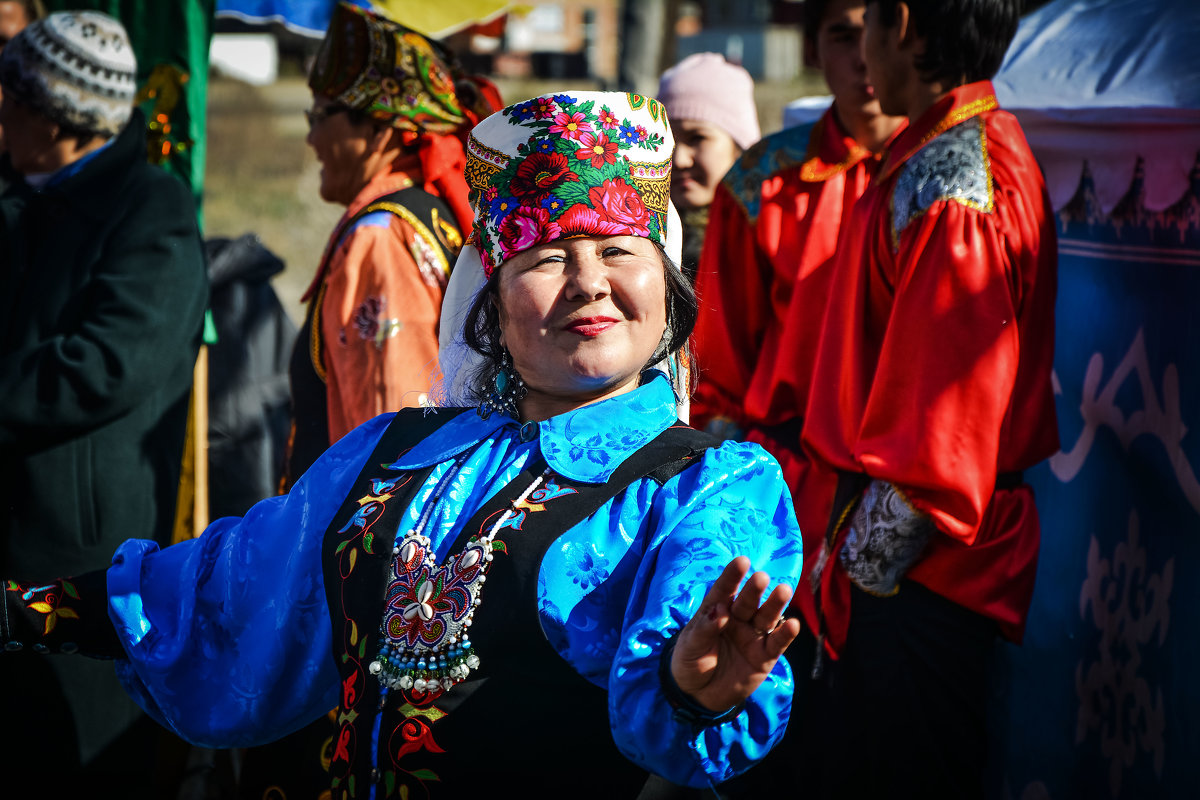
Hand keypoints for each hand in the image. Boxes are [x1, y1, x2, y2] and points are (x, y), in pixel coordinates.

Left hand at [669, 556, 800, 712]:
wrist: (697, 694)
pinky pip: (777, 643)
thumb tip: (721, 610)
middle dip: (755, 589)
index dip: (732, 576)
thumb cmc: (690, 661)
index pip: (724, 590)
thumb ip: (704, 628)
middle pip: (748, 601)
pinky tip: (793, 624)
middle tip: (761, 577)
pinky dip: (785, 634)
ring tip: (783, 590)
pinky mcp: (765, 656)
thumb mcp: (690, 646)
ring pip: (766, 617)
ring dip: (775, 605)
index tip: (742, 561)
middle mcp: (738, 619)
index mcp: (716, 610)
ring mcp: (752, 636)